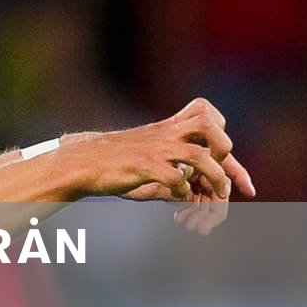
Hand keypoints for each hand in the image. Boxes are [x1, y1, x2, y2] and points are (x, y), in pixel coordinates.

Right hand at [82, 98, 254, 202]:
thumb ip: (171, 155)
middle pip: (207, 124)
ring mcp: (154, 150)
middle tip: (221, 165)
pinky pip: (176, 178)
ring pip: (199, 155)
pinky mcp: (142, 167)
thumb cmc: (113, 159)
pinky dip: (184, 191)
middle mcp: (163, 134)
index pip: (203, 111)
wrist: (80, 162)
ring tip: (216, 192)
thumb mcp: (146, 147)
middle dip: (223, 147)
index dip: (221, 128)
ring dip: (214, 176)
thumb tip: (194, 177)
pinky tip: (179, 196)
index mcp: (166, 127)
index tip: (226, 154)